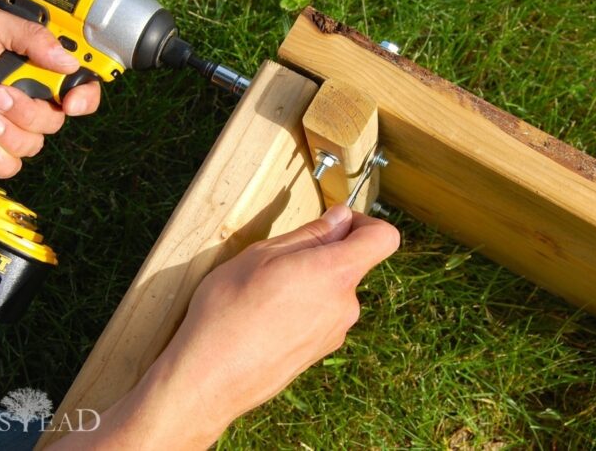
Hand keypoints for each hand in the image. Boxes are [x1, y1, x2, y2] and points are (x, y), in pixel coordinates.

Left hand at [0, 5, 100, 177]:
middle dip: (27, 111)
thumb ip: (29, 35)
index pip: (80, 86)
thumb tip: (68, 60)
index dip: (85, 97)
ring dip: (8, 133)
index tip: (71, 103)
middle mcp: (27, 98)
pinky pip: (14, 166)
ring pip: (35, 144)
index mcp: (34, 68)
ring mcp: (10, 126)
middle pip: (56, 119)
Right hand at [63, 205, 399, 449]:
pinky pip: (319, 317)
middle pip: (351, 265)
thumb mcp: (263, 254)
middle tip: (276, 260)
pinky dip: (300, 309)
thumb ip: (310, 234)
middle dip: (321, 254)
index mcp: (336, 273)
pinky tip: (263, 317)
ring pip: (331, 291)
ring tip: (262, 292)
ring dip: (307, 283)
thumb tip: (341, 218)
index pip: (384, 238)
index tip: (336, 222)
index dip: (365, 222)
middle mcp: (345, 305)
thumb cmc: (230, 309)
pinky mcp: (319, 352)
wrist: (211, 377)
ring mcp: (334, 333)